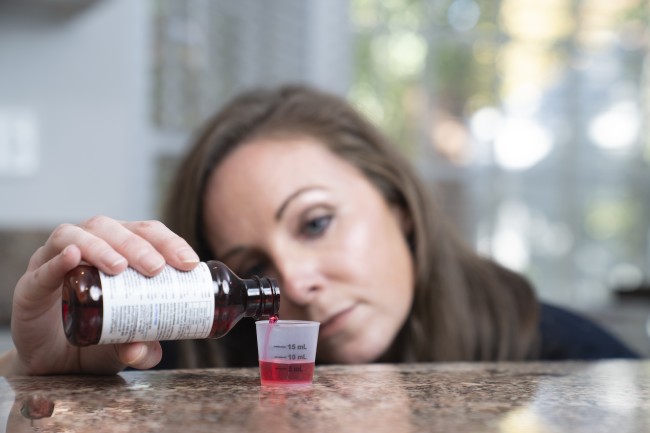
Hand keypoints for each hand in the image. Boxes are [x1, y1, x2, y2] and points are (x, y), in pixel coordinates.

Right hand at [4, 216, 199, 375]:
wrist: (52, 362)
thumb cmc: (96, 337)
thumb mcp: (126, 344)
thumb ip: (140, 350)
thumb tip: (144, 351)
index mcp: (119, 250)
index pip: (146, 233)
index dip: (169, 241)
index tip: (189, 263)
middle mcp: (89, 246)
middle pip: (113, 229)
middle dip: (138, 245)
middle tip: (156, 268)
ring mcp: (56, 261)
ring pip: (76, 235)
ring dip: (101, 247)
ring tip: (120, 267)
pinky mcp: (31, 284)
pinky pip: (42, 266)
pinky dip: (58, 260)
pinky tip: (73, 257)